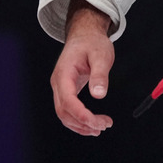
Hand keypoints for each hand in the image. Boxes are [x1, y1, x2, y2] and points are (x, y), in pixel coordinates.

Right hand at [50, 0, 114, 135]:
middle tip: (104, 126)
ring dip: (81, 125)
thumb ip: (100, 74)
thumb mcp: (101, 54)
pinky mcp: (66, 90)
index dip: (81, 115)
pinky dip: (79, 120)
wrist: (85, 34)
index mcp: (64, 73)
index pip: (68, 101)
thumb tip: (100, 94)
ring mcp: (60, 87)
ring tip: (100, 128)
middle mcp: (58, 83)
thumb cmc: (93, 42)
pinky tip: (92, 124)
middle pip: (64, 112)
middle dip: (83, 123)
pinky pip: (68, 110)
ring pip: (64, 114)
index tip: (97, 123)